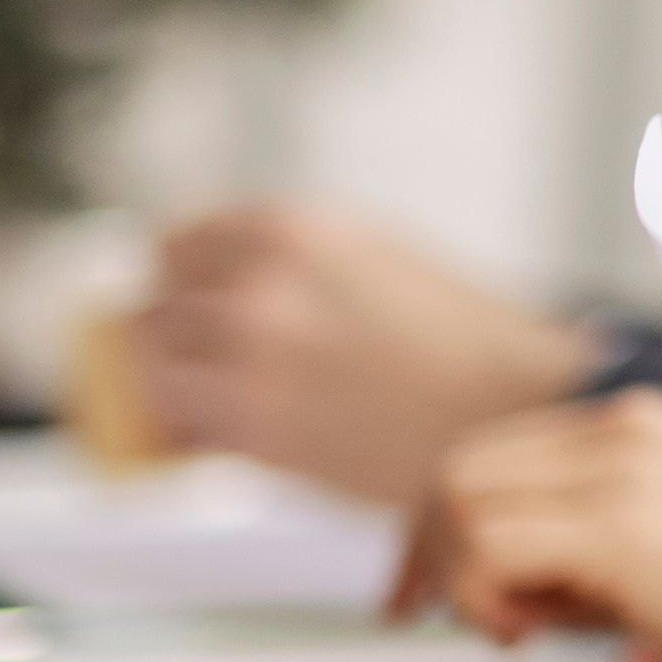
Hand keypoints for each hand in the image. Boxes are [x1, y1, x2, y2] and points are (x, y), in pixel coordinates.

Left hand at [130, 201, 600, 505]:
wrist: (506, 414)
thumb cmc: (455, 338)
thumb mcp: (372, 255)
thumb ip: (289, 257)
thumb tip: (213, 276)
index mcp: (292, 228)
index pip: (176, 242)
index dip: (177, 276)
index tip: (184, 299)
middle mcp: (261, 286)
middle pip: (157, 304)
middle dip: (172, 331)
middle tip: (193, 355)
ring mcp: (253, 360)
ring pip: (155, 367)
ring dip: (172, 382)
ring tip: (205, 398)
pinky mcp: (256, 431)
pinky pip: (184, 424)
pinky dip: (194, 429)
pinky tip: (229, 432)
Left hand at [398, 391, 661, 661]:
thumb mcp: (655, 568)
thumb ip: (576, 558)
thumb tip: (483, 586)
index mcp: (638, 429)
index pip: (487, 453)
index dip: (433, 526)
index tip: (413, 594)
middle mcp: (628, 431)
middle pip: (456, 470)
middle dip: (425, 552)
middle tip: (430, 619)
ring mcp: (625, 472)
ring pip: (455, 500)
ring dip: (458, 578)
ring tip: (515, 632)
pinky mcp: (620, 526)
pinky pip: (483, 549)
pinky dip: (480, 601)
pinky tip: (524, 638)